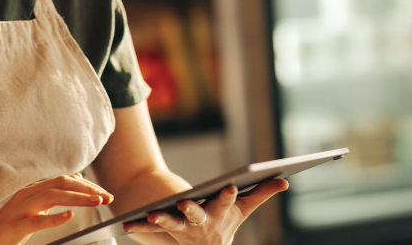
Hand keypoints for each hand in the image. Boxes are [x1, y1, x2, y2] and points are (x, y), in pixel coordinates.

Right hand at [0, 173, 113, 244]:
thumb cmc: (11, 223)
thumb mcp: (35, 205)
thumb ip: (53, 192)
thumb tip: (77, 179)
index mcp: (34, 189)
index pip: (65, 180)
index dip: (88, 185)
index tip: (106, 194)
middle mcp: (28, 194)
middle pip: (62, 183)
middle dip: (88, 189)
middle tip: (107, 198)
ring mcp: (21, 209)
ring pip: (53, 196)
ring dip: (77, 198)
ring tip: (96, 202)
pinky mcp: (16, 225)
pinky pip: (37, 220)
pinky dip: (55, 218)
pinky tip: (69, 216)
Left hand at [122, 179, 288, 244]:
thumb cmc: (226, 222)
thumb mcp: (243, 208)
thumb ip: (262, 193)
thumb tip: (285, 180)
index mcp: (221, 214)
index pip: (226, 203)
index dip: (227, 195)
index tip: (229, 185)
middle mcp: (202, 224)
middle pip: (197, 215)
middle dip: (192, 210)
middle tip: (184, 204)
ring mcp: (183, 229)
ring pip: (172, 225)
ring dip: (162, 222)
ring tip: (152, 216)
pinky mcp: (166, 231)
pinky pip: (151, 229)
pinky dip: (139, 227)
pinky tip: (126, 224)